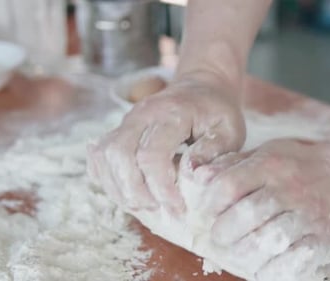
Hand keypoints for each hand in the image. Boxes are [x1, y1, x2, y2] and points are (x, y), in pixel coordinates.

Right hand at [87, 72, 245, 212]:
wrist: (201, 86)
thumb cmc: (217, 112)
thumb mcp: (230, 129)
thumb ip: (215, 151)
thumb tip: (195, 176)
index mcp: (172, 113)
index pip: (152, 155)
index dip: (160, 187)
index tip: (177, 207)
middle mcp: (142, 114)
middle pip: (119, 155)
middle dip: (134, 191)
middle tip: (157, 210)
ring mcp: (127, 120)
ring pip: (104, 156)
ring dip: (118, 187)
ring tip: (144, 205)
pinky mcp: (120, 129)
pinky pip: (99, 156)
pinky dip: (107, 178)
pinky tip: (127, 193)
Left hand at [194, 139, 329, 278]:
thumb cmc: (299, 164)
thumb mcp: (267, 153)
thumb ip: (233, 164)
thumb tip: (197, 176)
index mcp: (272, 165)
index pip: (229, 185)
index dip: (210, 204)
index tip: (207, 214)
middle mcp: (290, 188)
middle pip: (246, 214)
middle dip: (224, 231)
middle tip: (219, 237)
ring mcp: (310, 214)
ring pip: (269, 240)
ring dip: (246, 252)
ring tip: (239, 252)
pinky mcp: (326, 238)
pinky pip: (295, 262)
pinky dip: (274, 269)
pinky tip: (264, 266)